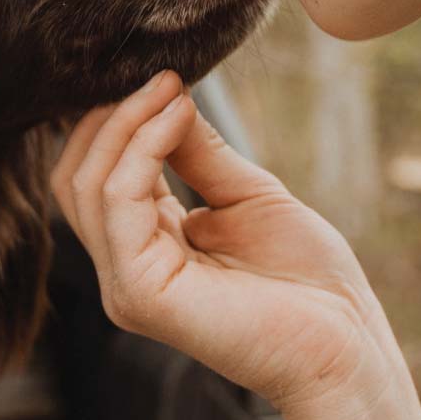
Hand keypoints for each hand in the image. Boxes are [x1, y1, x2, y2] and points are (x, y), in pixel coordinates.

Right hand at [52, 70, 397, 416]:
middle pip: (76, 178)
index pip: (98, 176)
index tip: (167, 75)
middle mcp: (125, 269)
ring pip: (86, 185)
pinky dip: (140, 151)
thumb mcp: (248, 194)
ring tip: (172, 92)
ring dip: (126, 124)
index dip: (121, 121)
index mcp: (147, 249)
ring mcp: (126, 285)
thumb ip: (199, 153)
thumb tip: (166, 96)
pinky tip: (176, 119)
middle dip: (112, 118)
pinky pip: (116, 204)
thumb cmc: (308, 280)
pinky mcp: (139, 293)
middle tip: (163, 77)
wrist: (344, 343)